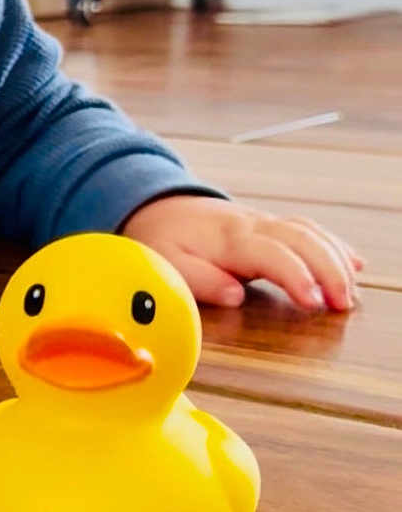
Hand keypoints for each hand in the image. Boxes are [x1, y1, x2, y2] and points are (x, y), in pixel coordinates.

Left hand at [121, 194, 362, 311]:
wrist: (157, 206)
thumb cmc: (161, 240)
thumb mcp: (165, 263)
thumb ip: (200, 280)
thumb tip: (236, 297)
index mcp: (228, 238)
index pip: (273, 254)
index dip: (297, 277)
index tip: (314, 302)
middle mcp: (252, 225)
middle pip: (303, 240)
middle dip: (329, 270)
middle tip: (344, 304)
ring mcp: (265, 222)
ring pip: (311, 233)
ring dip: (337, 260)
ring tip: (351, 293)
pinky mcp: (271, 226)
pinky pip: (309, 230)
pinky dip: (335, 246)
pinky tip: (355, 264)